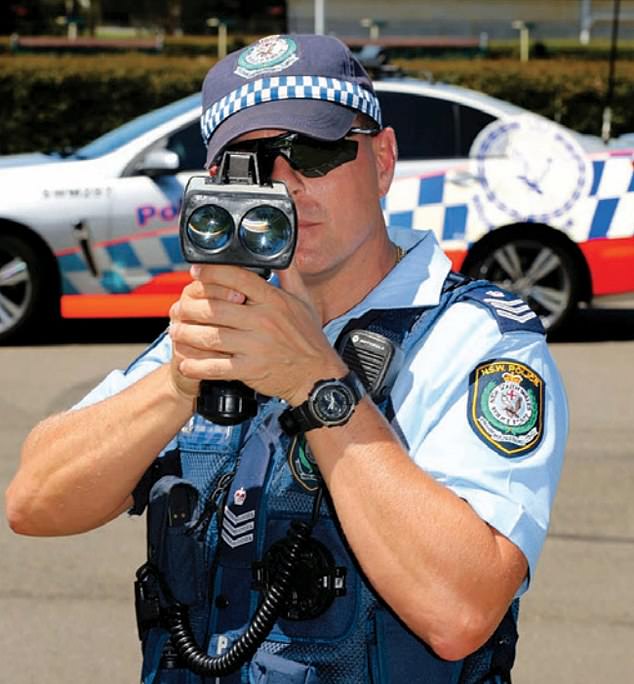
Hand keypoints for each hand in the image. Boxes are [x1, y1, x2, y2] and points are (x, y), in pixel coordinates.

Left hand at [168, 263, 346, 404]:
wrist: (317, 376)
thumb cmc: (309, 338)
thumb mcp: (304, 301)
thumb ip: (290, 274)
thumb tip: (282, 251)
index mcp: (274, 300)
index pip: (237, 278)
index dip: (211, 273)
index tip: (195, 272)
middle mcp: (264, 320)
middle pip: (216, 308)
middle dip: (190, 308)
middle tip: (178, 308)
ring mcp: (256, 346)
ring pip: (211, 336)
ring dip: (187, 334)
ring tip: (176, 332)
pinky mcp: (251, 369)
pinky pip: (217, 366)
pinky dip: (198, 366)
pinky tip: (186, 363)